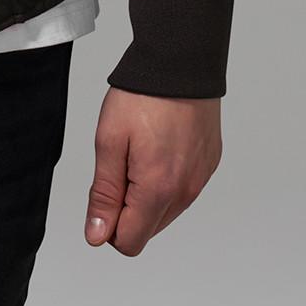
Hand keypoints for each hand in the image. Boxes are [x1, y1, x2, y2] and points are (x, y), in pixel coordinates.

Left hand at [83, 88, 222, 255]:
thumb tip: (97, 235)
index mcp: (158, 190)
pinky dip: (166, 179)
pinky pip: (182, 190)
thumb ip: (104, 194)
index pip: (129, 242)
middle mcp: (185, 192)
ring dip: (146, 194)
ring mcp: (200, 180)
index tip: (104, 190)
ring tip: (140, 151)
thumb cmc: (143, 96)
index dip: (108, 224)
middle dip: (127, 208)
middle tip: (121, 163)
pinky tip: (158, 146)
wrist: (181, 63)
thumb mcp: (109, 142)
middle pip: (147, 229)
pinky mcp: (208, 166)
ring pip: (165, 212)